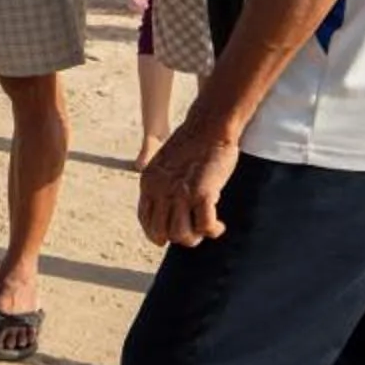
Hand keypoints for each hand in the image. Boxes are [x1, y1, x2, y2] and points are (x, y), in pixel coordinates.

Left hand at [136, 124, 238, 247]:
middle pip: (161, 233)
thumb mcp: (164, 163)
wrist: (208, 126)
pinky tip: (219, 227)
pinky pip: (205, 227)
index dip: (158, 233)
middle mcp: (160, 190)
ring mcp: (181, 194)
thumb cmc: (192, 143)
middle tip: (193, 232)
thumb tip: (169, 209)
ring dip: (195, 237)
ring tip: (206, 229)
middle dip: (177, 238)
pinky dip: (213, 231)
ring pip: (181, 235)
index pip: (145, 220)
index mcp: (148, 182)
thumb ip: (162, 184)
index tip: (171, 233)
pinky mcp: (203, 194)